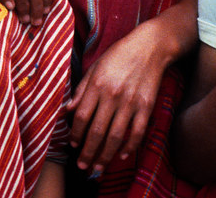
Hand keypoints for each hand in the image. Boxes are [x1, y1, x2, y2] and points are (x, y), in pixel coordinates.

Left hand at [67, 24, 167, 175]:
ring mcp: (131, 103)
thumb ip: (81, 90)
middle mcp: (113, 96)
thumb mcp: (94, 68)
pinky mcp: (147, 107)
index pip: (81, 116)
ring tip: (98, 167)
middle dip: (88, 151)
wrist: (148, 48)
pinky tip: (122, 155)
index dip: (75, 133)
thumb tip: (67, 110)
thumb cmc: (117, 56)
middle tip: (82, 166)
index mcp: (97, 85)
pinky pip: (137, 132)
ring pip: (116, 136)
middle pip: (97, 130)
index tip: (72, 144)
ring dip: (106, 155)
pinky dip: (129, 146)